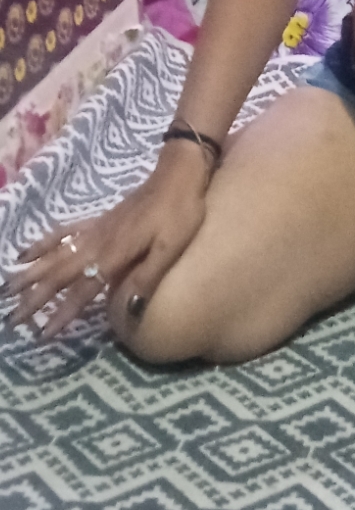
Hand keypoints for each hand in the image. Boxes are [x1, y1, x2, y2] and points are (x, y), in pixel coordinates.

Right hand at [2, 156, 208, 341]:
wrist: (178, 175)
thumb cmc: (181, 213)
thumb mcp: (171, 248)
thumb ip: (147, 278)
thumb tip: (129, 313)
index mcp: (114, 255)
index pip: (81, 291)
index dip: (61, 314)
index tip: (42, 334)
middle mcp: (96, 244)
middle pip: (58, 275)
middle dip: (34, 298)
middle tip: (12, 320)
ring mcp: (94, 231)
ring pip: (54, 255)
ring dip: (30, 274)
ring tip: (7, 289)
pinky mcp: (97, 221)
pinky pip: (62, 234)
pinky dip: (41, 244)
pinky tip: (25, 254)